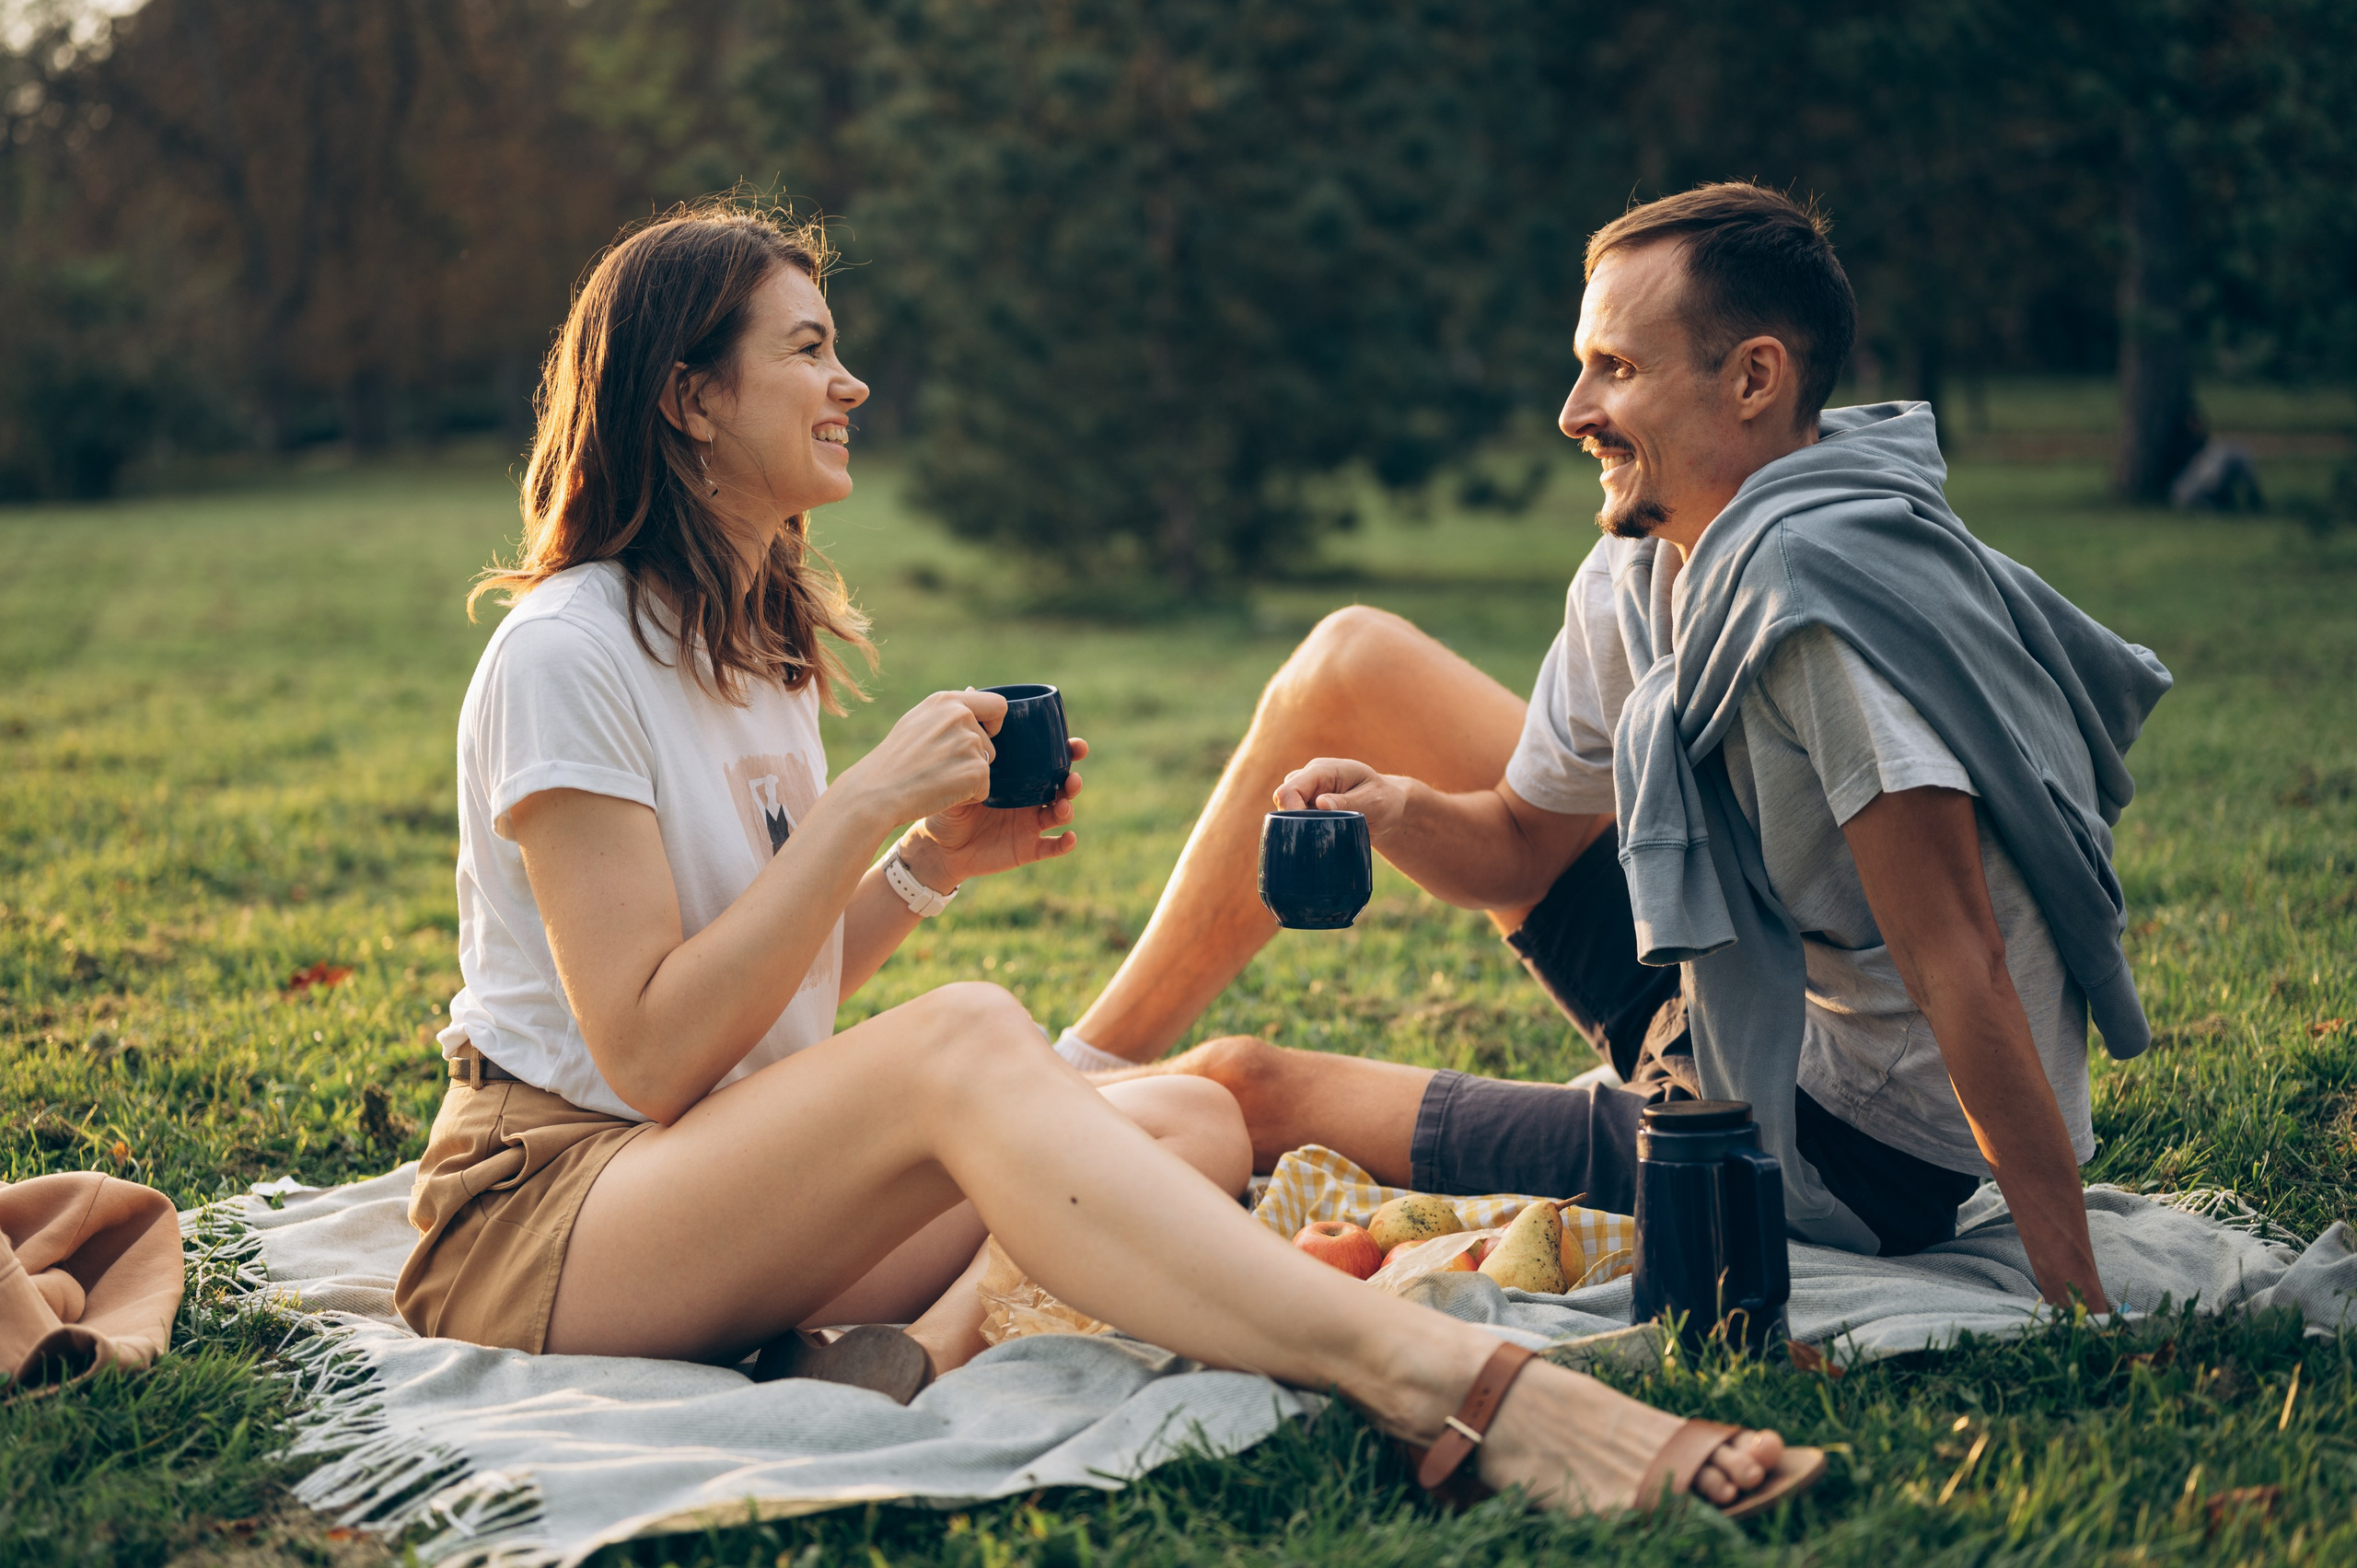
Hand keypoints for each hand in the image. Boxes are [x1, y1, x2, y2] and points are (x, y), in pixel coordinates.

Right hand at [834, 689, 1006, 829]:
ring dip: (966, 777)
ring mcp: (970, 742)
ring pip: (985, 766)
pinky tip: (940, 791)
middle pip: (990, 742)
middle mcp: (962, 716)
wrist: (877, 790)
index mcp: (947, 701)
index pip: (996, 705)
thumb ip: (950, 710)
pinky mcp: (977, 770)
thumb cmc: (894, 760)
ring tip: (934, 778)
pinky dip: (966, 796)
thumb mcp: (917, 721)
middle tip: (936, 766)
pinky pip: (983, 789)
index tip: (984, 735)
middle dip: (972, 758)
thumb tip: (975, 690)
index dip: (994, 723)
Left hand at [902, 738, 1088, 887]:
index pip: (1052, 761)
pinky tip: (1067, 837)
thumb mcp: (956, 766)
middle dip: (1074, 780)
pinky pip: (1053, 846)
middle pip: (1064, 786)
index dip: (1070, 753)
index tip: (1077, 745)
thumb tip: (970, 689)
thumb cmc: (949, 801)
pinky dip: (1065, 842)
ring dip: (1068, 808)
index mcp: (1022, 777)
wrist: (937, 844)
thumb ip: (967, 734)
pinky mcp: (1028, 848)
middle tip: (1072, 776)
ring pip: (1061, 813)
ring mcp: (1031, 823)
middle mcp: (1032, 798)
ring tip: (1062, 806)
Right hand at [1274, 757, 1409, 840]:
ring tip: (1327, 830)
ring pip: (1286, 807)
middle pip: (1283, 797)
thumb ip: (1348, 802)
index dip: (1292, 811)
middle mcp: (1311, 776)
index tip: (1311, 829)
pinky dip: (1303, 826)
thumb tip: (1319, 804)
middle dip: (1296, 819)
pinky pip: (1294, 815)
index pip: (1291, 788)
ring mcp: (1309, 789)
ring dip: (1301, 823)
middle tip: (1322, 832)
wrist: (1388, 805)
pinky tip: (1321, 833)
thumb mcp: (1374, 802)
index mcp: (1325, 770)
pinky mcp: (1308, 802)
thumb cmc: (1385, 800)